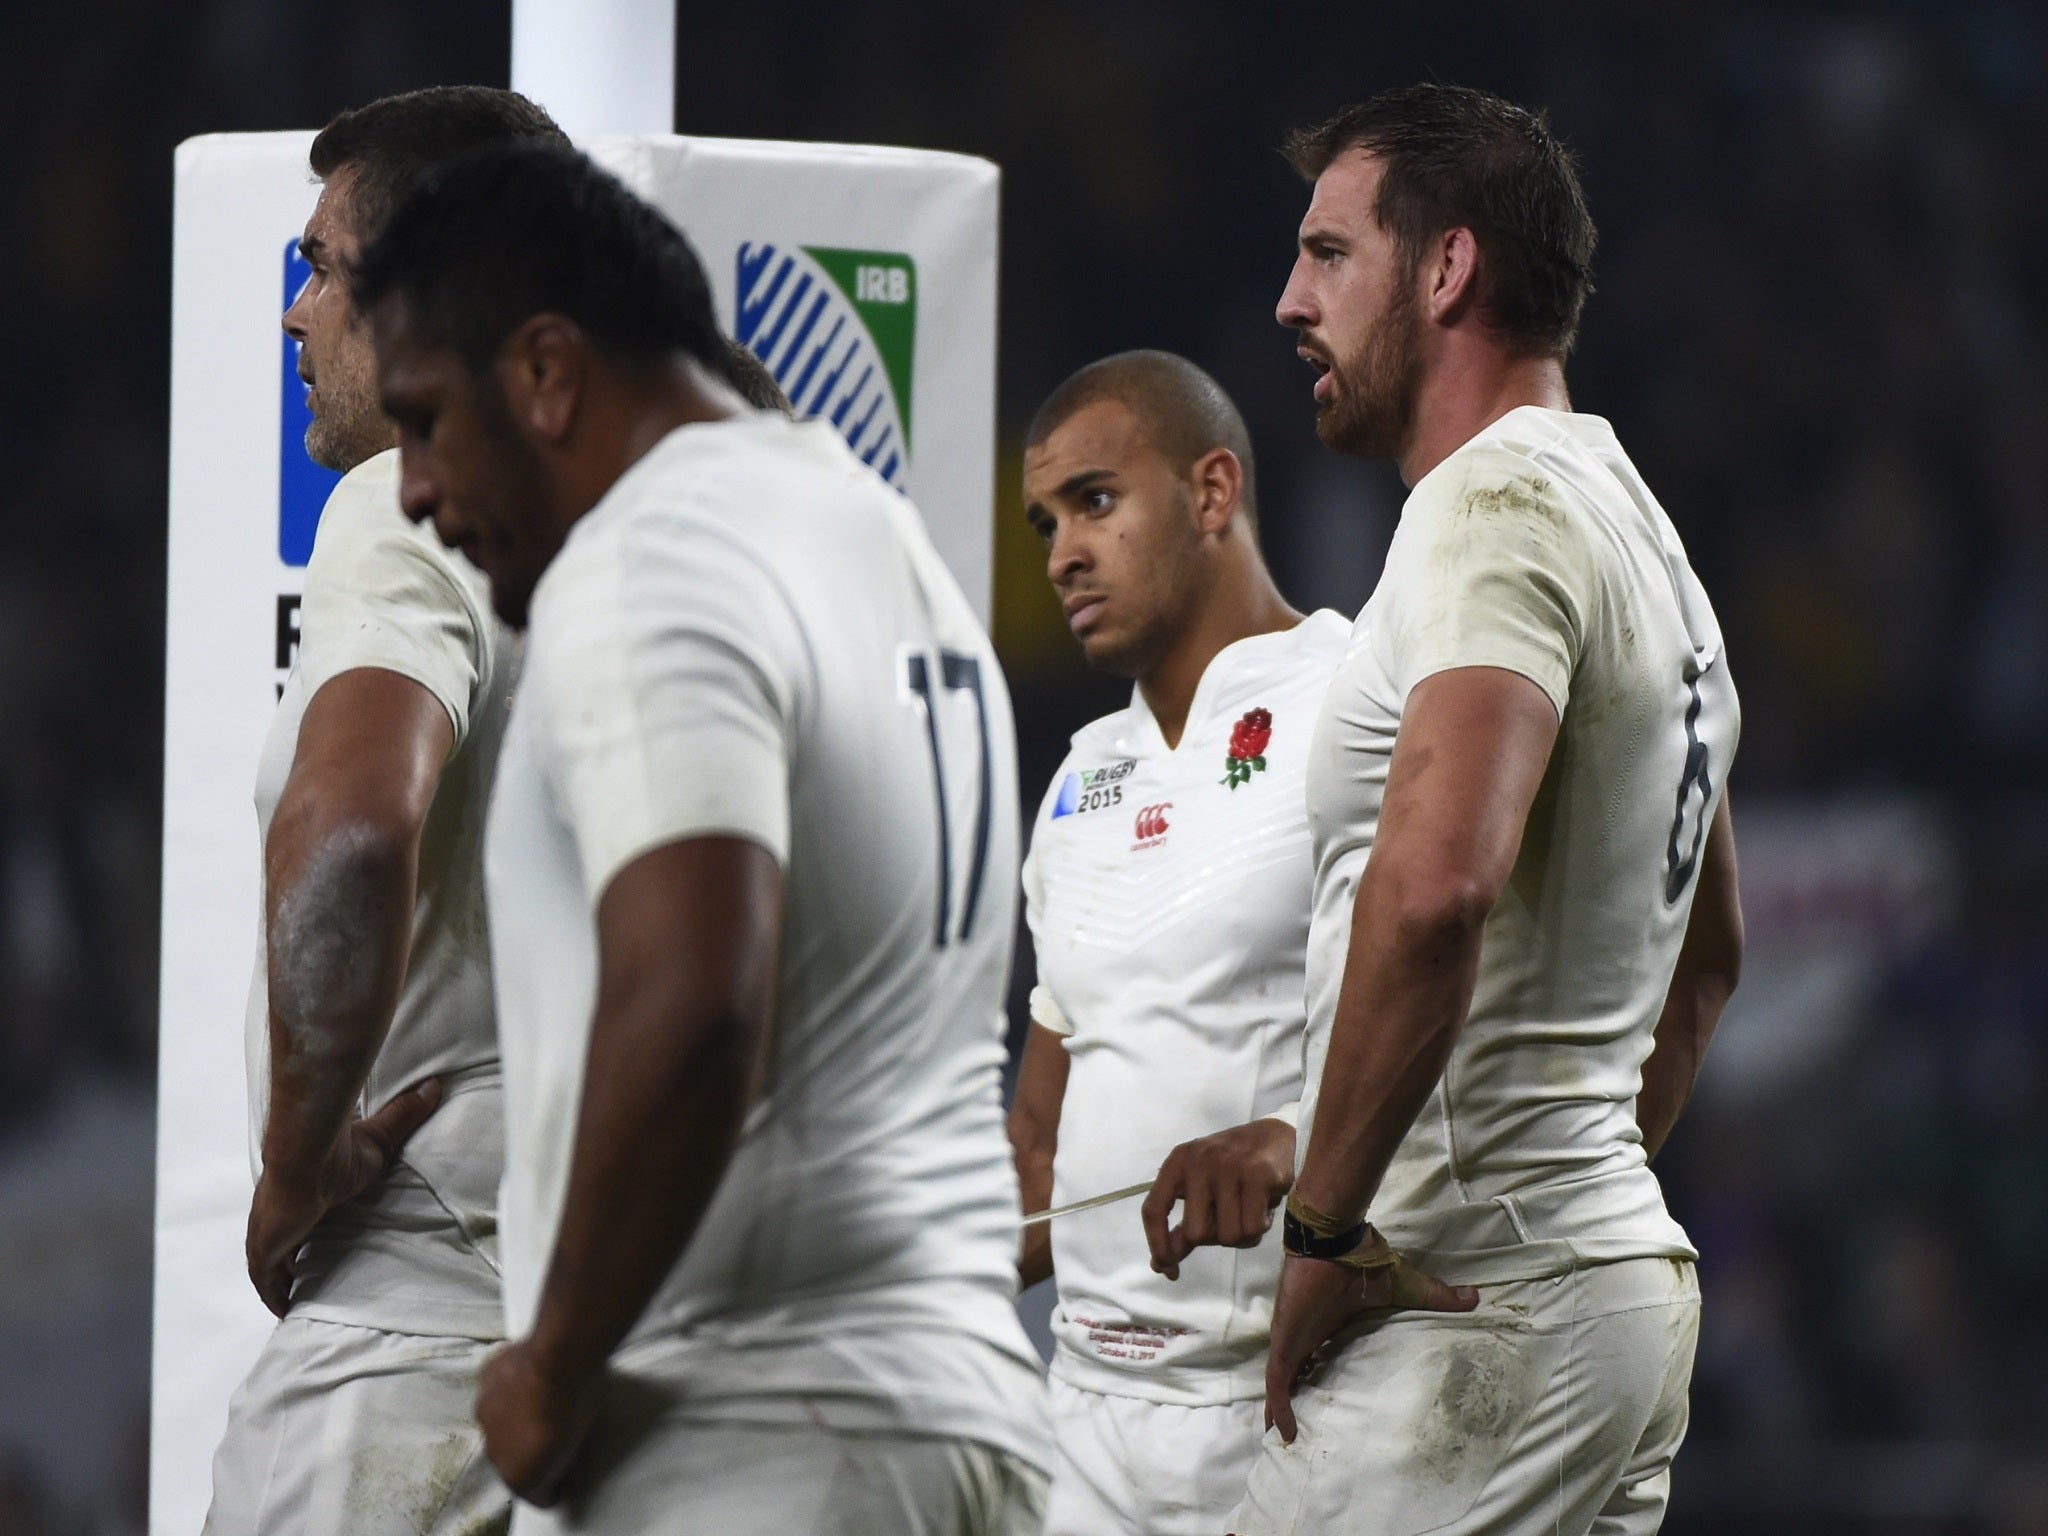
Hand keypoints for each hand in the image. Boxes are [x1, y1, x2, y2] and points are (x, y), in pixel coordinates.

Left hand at [245, 1077, 442, 1315]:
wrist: (307, 1155)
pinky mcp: (264, 1249)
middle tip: (302, 1278)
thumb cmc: (339, 1149)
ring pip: (268, 1265)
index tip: (312, 1240)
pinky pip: (266, 1281)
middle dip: (286, 1259)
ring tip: (295, 1301)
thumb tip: (435, 1084)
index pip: (295, 1214)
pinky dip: (273, 1295)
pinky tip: (284, 1310)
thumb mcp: (380, 1138)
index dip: (301, 1229)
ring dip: (279, 1280)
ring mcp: (267, 1232)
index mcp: (297, 1191)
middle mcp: (276, 1213)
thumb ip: (404, 1115)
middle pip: (277, 1242)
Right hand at [477, 1338, 603, 1506]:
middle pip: (514, 1457)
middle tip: (557, 1430)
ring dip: (518, 1416)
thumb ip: (565, 1462)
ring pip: (501, 1422)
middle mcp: (492, 1451)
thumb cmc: (577, 1407)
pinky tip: (530, 1373)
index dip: (556, 1481)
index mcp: (518, 1476)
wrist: (559, 1361)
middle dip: (532, 1448)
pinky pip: (497, 1387)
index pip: (534, 1492)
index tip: (571, 1467)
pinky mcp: (485, 1379)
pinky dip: (510, 1385)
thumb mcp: (581, 1446)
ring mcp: (485, 1413)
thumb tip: (566, 1467)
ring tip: (544, 1398)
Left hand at [1142, 1116, 1295, 1279]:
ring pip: (1228, 1236)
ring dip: (1242, 1234)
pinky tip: (1264, 1207)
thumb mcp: (1201, 1187)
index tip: (1169, 1269)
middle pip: (1195, 1234)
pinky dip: (1260, 1227)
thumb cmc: (1234, 1168)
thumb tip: (1161, 1264)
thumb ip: (1183, 1224)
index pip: (1153, 1210)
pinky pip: (1253, 1228)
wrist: (1278, 1136)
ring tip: (1250, 1209)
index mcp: (1177, 1162)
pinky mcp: (1258, 1175)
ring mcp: (1228, 1166)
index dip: (1158, 1245)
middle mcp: (1198, 1161)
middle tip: (1230, 1216)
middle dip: (1215, 1236)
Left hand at [1263, 1249, 1477, 1442]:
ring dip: (1284, 1408)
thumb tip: (1474, 1297)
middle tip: (1306, 1429)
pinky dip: (1280, 1407)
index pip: (1323, 1355)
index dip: (1322, 1376)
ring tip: (1289, 1441)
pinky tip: (1284, 1433)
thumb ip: (1434, 1296)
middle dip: (1300, 1397)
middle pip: (1301, 1372)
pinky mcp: (1287, 1343)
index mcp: (1332, 1323)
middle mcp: (1310, 1334)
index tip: (1328, 1401)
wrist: (1335, 1244)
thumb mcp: (1403, 1288)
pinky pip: (1278, 1382)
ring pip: (1285, 1382)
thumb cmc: (1364, 1263)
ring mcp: (1295, 1339)